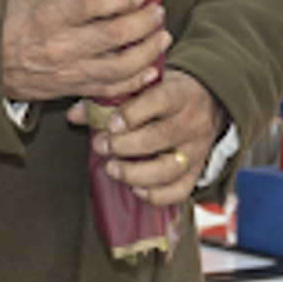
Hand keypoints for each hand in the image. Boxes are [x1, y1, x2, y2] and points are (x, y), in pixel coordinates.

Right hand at [1, 0, 169, 103]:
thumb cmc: (11, 23)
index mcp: (47, 16)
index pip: (90, 4)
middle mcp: (60, 45)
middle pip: (113, 35)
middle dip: (143, 22)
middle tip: (156, 11)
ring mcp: (69, 71)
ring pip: (119, 67)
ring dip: (147, 51)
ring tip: (162, 37)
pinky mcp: (74, 88)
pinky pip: (111, 90)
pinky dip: (135, 81)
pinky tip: (150, 69)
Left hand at [81, 68, 225, 204]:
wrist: (208, 101)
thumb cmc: (167, 92)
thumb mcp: (145, 86)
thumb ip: (110, 98)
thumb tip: (74, 115)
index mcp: (179, 94)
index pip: (159, 101)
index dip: (131, 114)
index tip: (110, 124)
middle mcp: (191, 122)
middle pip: (160, 138)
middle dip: (125, 146)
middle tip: (101, 146)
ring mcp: (196, 150)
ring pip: (169, 168)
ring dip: (136, 173)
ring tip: (112, 169)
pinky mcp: (197, 171)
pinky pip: (180, 191)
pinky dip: (157, 195)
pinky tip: (136, 189)